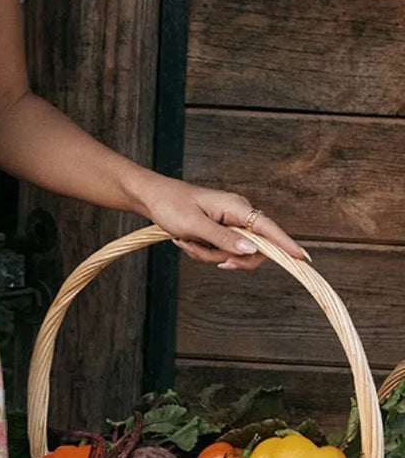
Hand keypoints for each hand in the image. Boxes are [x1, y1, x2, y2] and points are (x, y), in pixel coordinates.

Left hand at [134, 175, 308, 271]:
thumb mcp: (195, 225)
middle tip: (198, 251)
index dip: (286, 244)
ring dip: (206, 254)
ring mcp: (229, 224)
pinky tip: (186, 241)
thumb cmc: (172, 206)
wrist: (153, 199)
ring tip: (185, 240)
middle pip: (251, 250)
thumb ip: (223, 239)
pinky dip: (201, 252)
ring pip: (231, 254)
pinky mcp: (220, 231)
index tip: (302, 258)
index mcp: (237, 208)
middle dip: (224, 257)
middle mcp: (238, 215)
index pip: (269, 229)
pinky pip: (218, 252)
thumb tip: (252, 250)